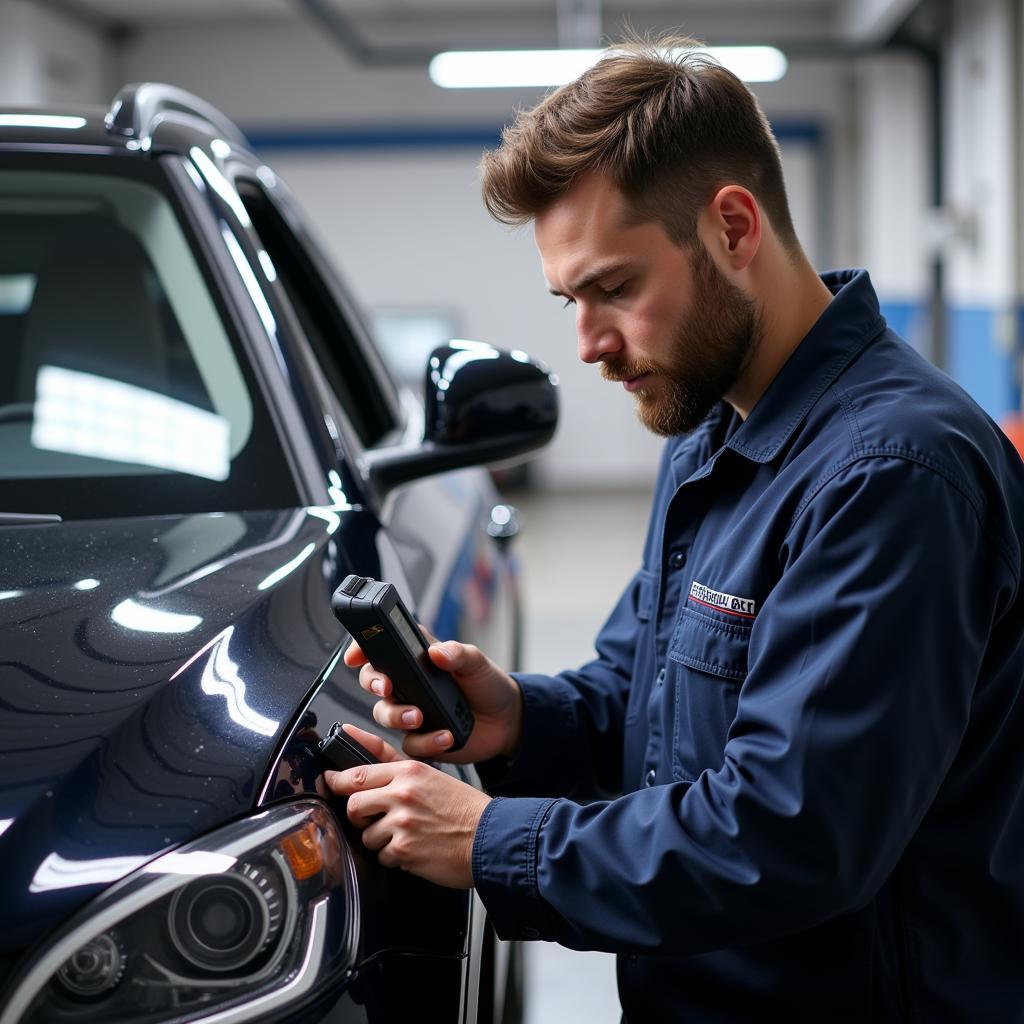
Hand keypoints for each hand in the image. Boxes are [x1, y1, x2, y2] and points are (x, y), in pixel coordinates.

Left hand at [323, 724, 490, 888]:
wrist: (491, 837)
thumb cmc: (462, 807)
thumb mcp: (430, 774)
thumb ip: (391, 761)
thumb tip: (352, 735)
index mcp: (409, 771)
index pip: (357, 773)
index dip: (338, 781)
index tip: (331, 784)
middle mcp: (402, 794)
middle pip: (353, 805)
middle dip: (359, 816)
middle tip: (374, 819)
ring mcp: (402, 823)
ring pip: (366, 835)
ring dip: (381, 840)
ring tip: (406, 836)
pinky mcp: (404, 850)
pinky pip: (382, 857)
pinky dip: (395, 858)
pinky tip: (415, 850)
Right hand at [344, 633, 522, 763]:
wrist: (505, 721)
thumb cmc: (486, 684)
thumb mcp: (477, 662)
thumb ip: (458, 654)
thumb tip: (436, 652)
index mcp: (418, 658)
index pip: (382, 649)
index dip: (362, 650)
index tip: (355, 656)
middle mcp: (408, 684)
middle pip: (374, 681)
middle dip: (374, 684)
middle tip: (387, 687)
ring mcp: (412, 712)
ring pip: (385, 715)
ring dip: (398, 715)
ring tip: (419, 716)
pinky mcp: (421, 739)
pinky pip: (410, 744)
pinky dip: (426, 742)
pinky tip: (446, 736)